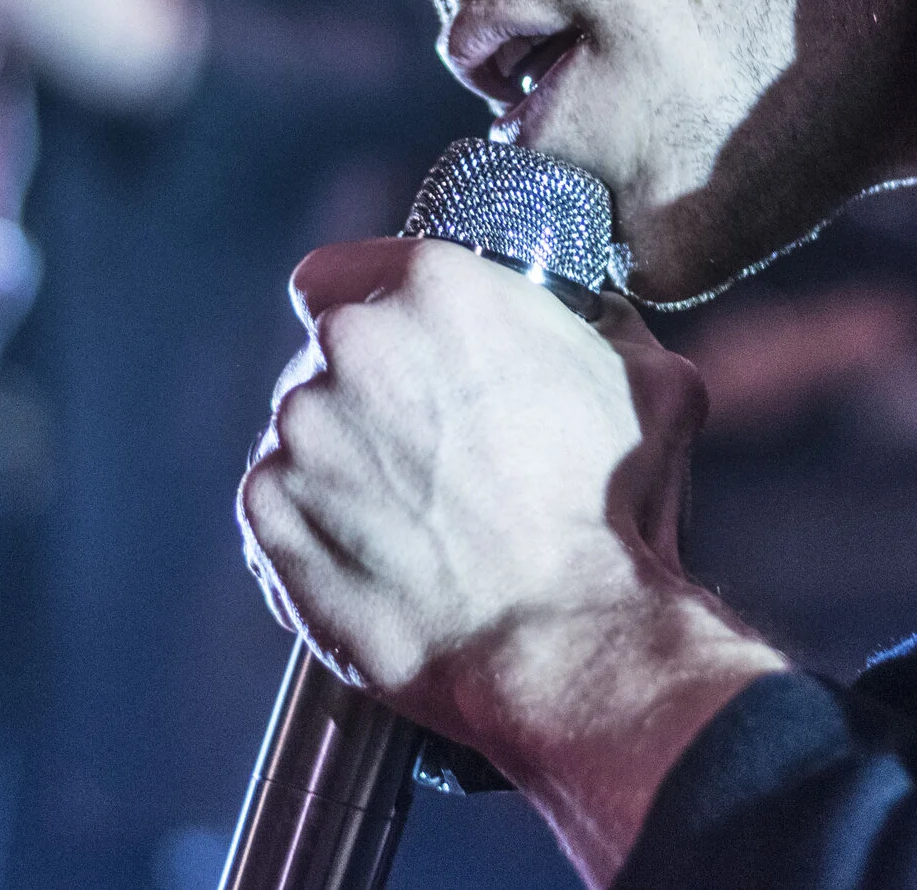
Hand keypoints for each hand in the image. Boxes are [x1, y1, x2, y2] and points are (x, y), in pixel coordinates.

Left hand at [241, 237, 785, 885]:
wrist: (569, 646)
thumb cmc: (614, 517)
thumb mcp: (649, 384)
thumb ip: (600, 330)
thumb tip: (592, 324)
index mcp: (434, 287)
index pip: (342, 270)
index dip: (366, 310)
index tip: (394, 353)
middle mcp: (352, 344)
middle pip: (325, 354)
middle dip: (366, 394)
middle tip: (425, 452)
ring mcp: (300, 431)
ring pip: (300, 430)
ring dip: (339, 461)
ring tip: (410, 519)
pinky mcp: (268, 515)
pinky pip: (275, 504)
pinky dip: (311, 527)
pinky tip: (375, 557)